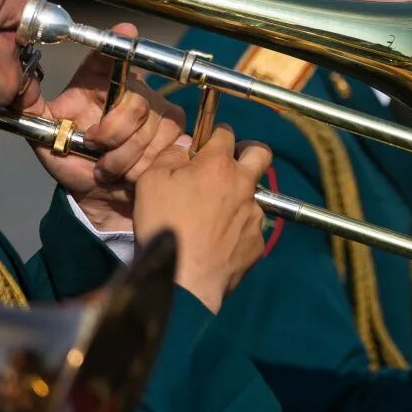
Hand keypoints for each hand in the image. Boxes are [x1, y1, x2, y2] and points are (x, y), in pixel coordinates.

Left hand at [23, 24, 185, 230]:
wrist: (99, 197)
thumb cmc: (73, 162)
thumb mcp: (46, 137)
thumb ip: (32, 112)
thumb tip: (17, 88)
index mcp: (96, 83)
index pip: (107, 55)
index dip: (119, 42)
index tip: (125, 32)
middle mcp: (130, 88)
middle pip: (133, 101)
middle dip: (112, 133)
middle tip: (95, 148)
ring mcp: (156, 108)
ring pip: (148, 128)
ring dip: (123, 157)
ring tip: (108, 168)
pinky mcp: (174, 131)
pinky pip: (164, 144)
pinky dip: (142, 165)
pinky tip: (131, 172)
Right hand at [131, 130, 274, 310]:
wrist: (185, 279)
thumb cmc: (164, 225)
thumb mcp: (151, 181)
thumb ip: (169, 156)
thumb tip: (184, 149)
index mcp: (218, 165)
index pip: (225, 133)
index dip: (214, 135)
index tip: (204, 146)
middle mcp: (244, 185)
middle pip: (261, 153)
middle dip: (248, 151)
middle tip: (230, 164)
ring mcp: (254, 215)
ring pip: (253, 195)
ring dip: (238, 197)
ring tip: (214, 216)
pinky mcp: (257, 242)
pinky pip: (250, 227)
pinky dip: (236, 229)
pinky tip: (218, 242)